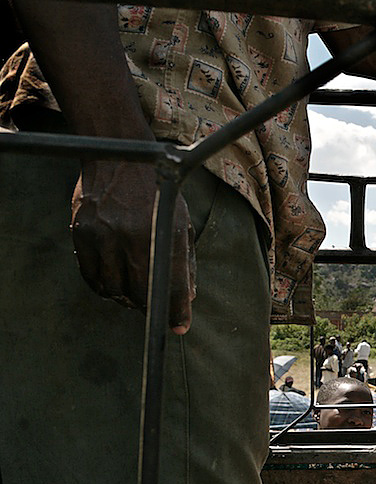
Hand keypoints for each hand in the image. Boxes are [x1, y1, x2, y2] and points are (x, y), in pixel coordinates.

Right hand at [72, 160, 195, 332]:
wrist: (120, 157)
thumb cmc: (157, 192)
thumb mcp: (181, 221)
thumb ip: (184, 260)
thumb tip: (187, 298)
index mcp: (163, 232)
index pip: (171, 283)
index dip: (176, 311)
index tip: (179, 327)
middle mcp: (132, 235)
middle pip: (141, 292)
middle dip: (151, 308)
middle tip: (157, 312)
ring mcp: (103, 234)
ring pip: (114, 288)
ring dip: (126, 299)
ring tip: (135, 297)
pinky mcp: (81, 232)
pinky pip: (91, 276)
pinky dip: (104, 287)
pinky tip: (114, 285)